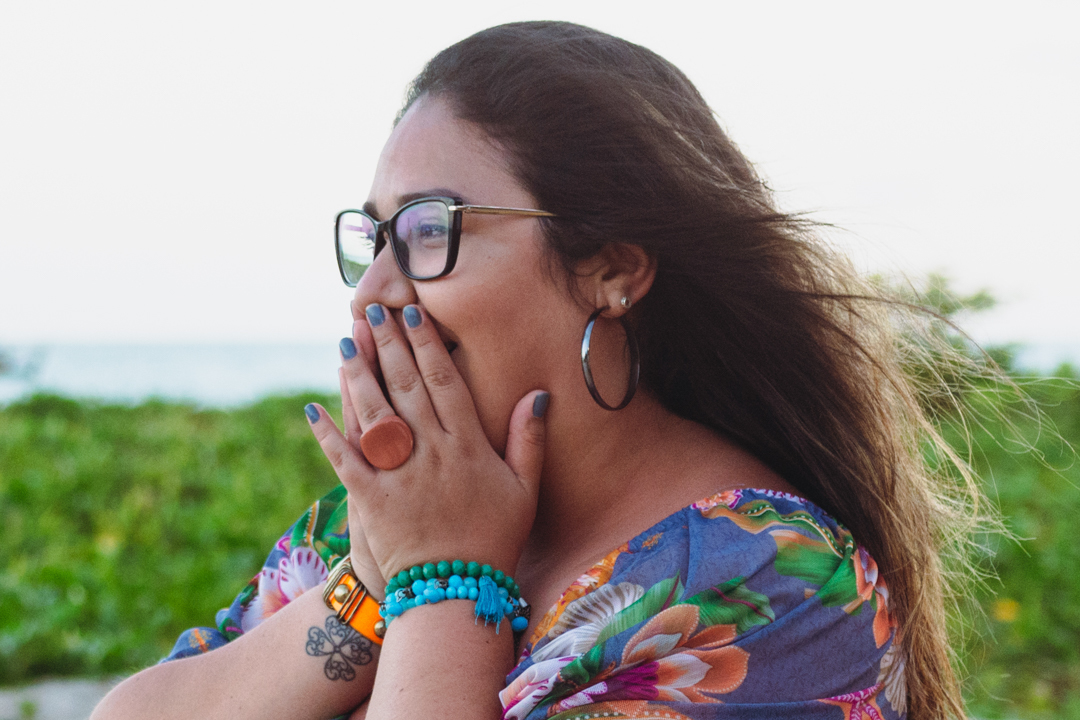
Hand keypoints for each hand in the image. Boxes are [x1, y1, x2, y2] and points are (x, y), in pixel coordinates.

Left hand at [307, 303, 547, 582]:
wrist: (456, 591)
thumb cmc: (494, 538)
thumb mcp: (524, 489)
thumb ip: (529, 439)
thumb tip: (537, 394)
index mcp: (468, 446)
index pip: (445, 382)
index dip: (428, 344)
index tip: (414, 313)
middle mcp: (432, 453)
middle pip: (406, 387)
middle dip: (387, 345)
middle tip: (372, 311)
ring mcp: (398, 475)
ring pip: (374, 414)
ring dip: (357, 375)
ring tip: (344, 341)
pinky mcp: (370, 499)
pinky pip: (343, 459)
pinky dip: (327, 433)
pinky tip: (312, 406)